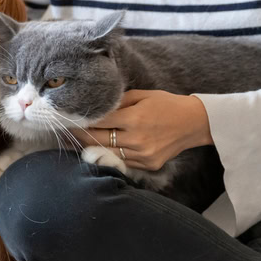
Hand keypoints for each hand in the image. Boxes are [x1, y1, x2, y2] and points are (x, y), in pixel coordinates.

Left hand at [74, 90, 211, 170]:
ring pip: (107, 153)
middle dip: (79, 135)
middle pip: (97, 140)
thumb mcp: (142, 96)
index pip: (99, 121)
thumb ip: (117, 102)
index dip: (82, 120)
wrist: (195, 123)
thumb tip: (94, 106)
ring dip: (91, 148)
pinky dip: (110, 155)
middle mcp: (137, 139)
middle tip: (65, 131)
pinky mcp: (147, 165)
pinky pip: (122, 161)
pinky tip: (99, 150)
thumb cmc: (167, 104)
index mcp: (134, 118)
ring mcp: (142, 155)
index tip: (68, 118)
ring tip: (76, 142)